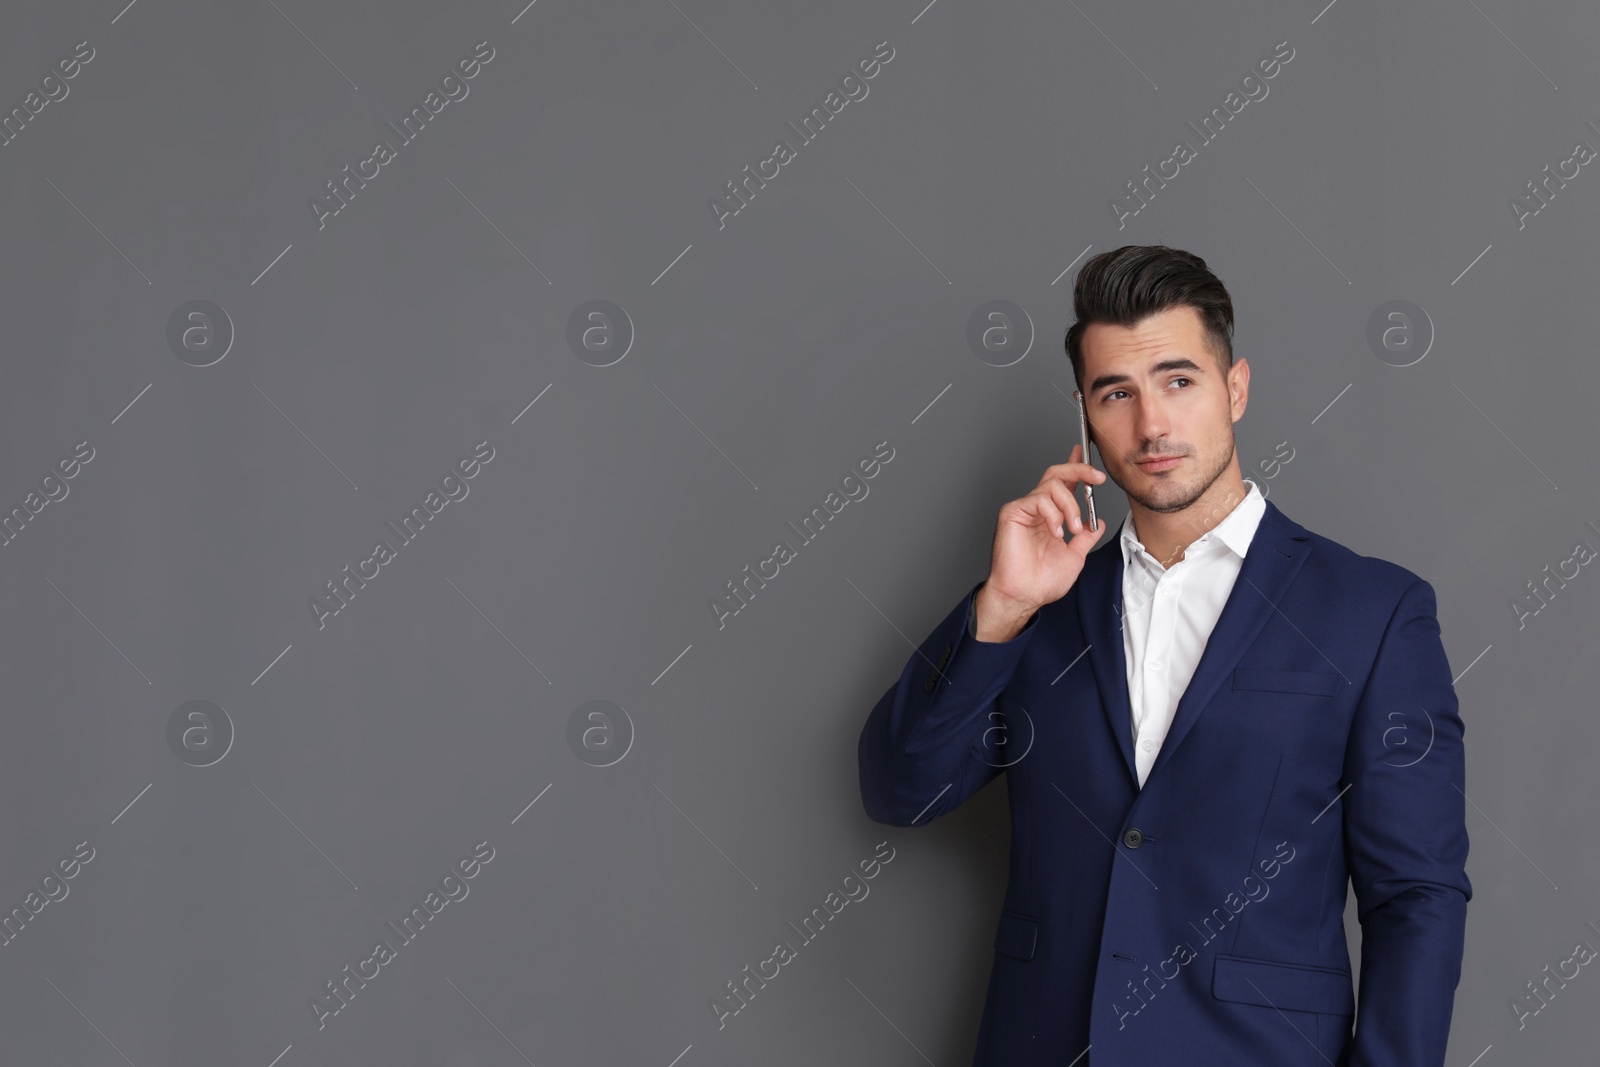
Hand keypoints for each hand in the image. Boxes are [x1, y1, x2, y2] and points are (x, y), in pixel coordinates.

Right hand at [975, 444, 1107, 639]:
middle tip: (1096, 478)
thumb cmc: (1041, 582)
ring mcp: (1024, 509)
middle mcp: (1037, 509)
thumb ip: (1085, 537)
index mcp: (1050, 517)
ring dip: (1070, 506)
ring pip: (1052, 485)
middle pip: (1056, 474)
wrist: (1024, 595)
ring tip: (1071, 529)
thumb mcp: (1075, 556)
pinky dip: (1053, 514)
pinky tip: (1055, 532)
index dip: (1076, 469)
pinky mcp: (1012, 512)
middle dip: (1079, 470)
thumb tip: (1096, 522)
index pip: (1064, 485)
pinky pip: (1038, 499)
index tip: (1093, 466)